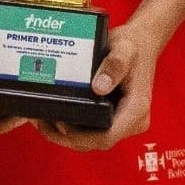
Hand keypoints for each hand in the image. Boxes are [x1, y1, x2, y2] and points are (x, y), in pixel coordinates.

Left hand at [33, 21, 159, 151]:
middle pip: (97, 142)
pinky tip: (54, 117)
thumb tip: (99, 88)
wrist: (142, 43)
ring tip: (42, 120)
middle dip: (67, 137)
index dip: (80, 136)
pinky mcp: (115, 118)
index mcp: (136, 108)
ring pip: (93, 140)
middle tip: (42, 121)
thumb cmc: (134, 45)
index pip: (107, 136)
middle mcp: (133, 120)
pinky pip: (94, 130)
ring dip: (67, 135)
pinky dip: (74, 128)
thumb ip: (114, 65)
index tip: (60, 122)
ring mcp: (124, 122)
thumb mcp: (125, 49)